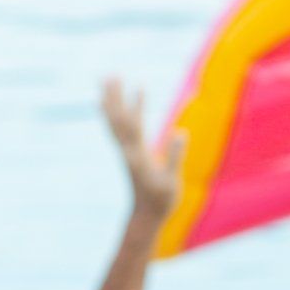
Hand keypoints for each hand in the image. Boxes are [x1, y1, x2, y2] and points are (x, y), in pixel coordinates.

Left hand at [102, 78, 184, 223]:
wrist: (145, 216)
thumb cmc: (162, 200)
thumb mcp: (172, 181)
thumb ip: (175, 157)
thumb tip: (180, 132)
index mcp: (140, 155)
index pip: (136, 126)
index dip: (136, 106)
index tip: (138, 86)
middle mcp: (128, 151)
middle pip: (118, 120)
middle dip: (115, 97)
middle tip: (111, 74)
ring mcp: (126, 152)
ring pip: (114, 122)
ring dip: (110, 101)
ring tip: (108, 80)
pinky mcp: (127, 154)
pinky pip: (116, 129)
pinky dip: (113, 114)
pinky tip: (113, 103)